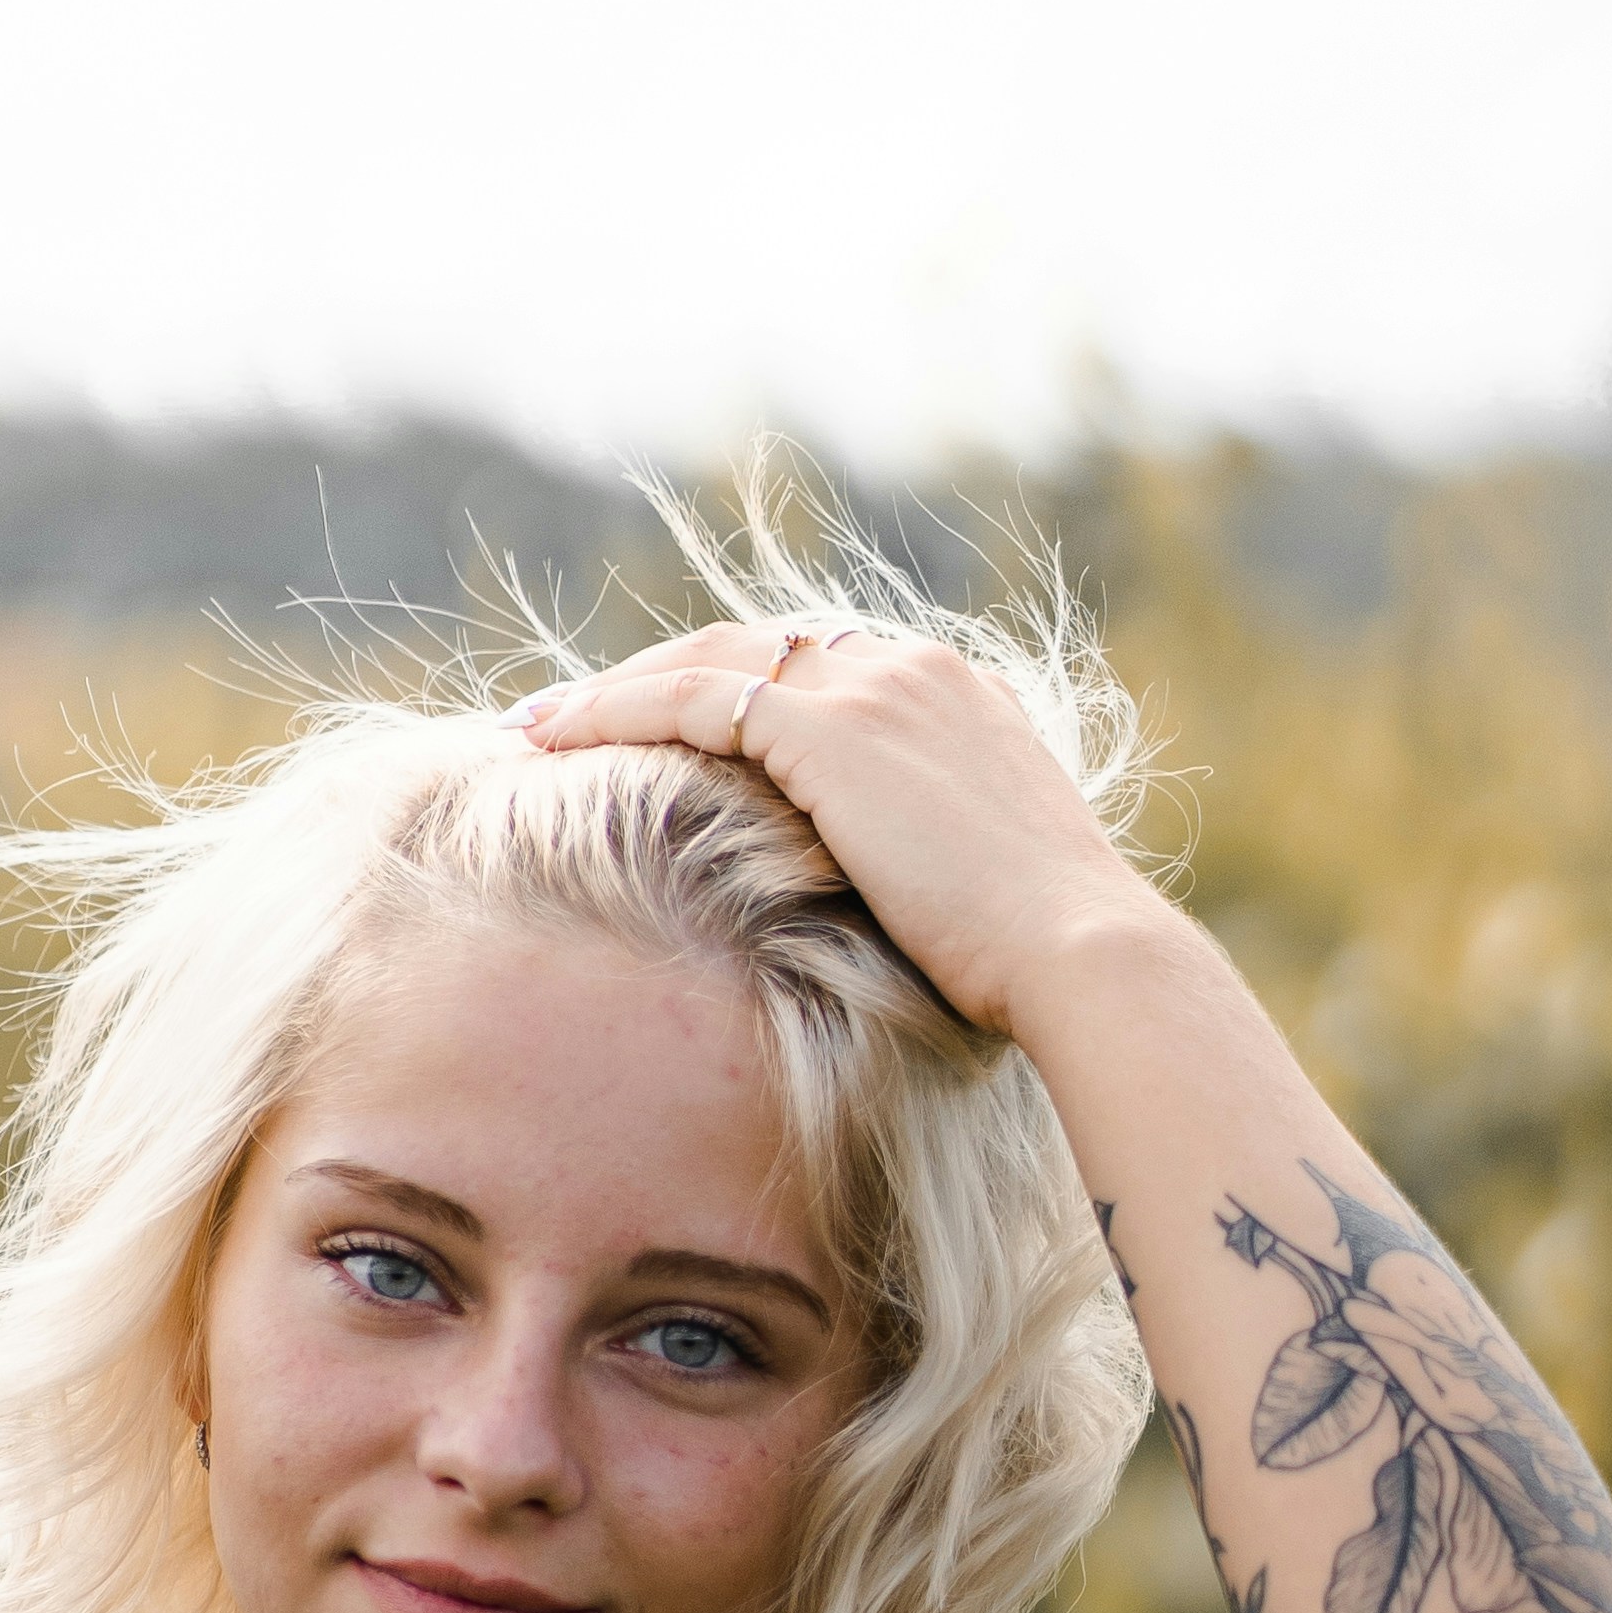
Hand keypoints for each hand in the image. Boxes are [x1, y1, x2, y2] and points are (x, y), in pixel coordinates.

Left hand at [512, 621, 1152, 1041]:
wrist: (1077, 958)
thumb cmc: (1035, 967)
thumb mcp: (975, 893)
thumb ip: (920, 865)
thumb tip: (874, 917)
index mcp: (957, 698)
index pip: (816, 668)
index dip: (726, 690)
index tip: (662, 725)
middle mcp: (916, 670)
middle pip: (754, 646)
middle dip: (657, 674)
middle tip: (570, 710)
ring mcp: (875, 688)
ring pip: (709, 659)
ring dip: (612, 688)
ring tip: (534, 722)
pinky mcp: (832, 727)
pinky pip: (691, 697)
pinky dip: (612, 709)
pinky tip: (549, 737)